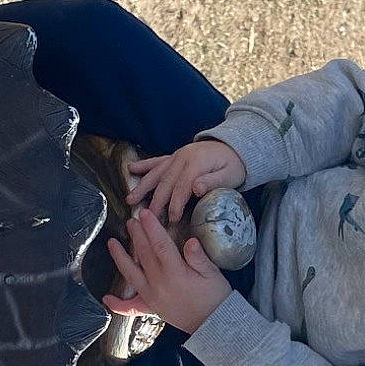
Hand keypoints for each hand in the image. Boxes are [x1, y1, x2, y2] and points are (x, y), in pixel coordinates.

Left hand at [105, 208, 232, 333]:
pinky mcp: (151, 308)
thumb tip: (191, 242)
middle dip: (137, 235)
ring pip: (131, 275)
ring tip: (111, 243)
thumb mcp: (213, 275)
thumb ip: (199, 258)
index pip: (160, 245)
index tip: (145, 214)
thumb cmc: (216, 297)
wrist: (214, 323)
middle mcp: (159, 284)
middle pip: (144, 254)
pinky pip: (131, 308)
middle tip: (131, 220)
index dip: (152, 228)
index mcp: (175, 273)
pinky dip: (117, 305)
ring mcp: (152, 297)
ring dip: (119, 258)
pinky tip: (106, 298)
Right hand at [125, 139, 246, 223]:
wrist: (234, 146)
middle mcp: (182, 158)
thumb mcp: (230, 174)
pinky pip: (156, 161)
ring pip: (156, 173)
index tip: (172, 219)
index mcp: (196, 164)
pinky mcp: (174, 156)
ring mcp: (176, 156)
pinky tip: (130, 168)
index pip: (182, 186)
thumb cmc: (233, 164)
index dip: (176, 204)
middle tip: (148, 218)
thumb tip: (196, 189)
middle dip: (156, 201)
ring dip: (142, 186)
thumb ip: (213, 182)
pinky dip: (143, 165)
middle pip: (165, 182)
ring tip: (130, 199)